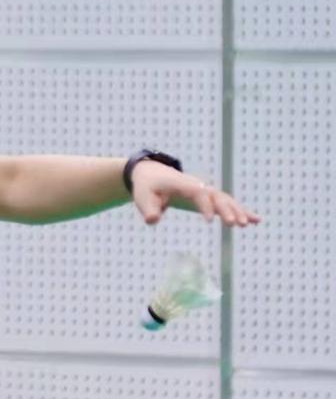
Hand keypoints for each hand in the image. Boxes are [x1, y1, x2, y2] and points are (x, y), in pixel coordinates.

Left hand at [130, 160, 261, 226]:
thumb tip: (153, 221)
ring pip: (225, 199)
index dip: (205, 206)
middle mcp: (197, 186)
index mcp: (182, 184)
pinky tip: (256, 220)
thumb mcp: (142, 197)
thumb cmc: (147, 186)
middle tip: (235, 224)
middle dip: (226, 209)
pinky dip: (241, 210)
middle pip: (216, 196)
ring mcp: (204, 190)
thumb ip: (148, 210)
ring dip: (237, 210)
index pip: (197, 193)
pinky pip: (226, 203)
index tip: (208, 221)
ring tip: (249, 224)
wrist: (150, 174)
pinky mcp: (208, 197)